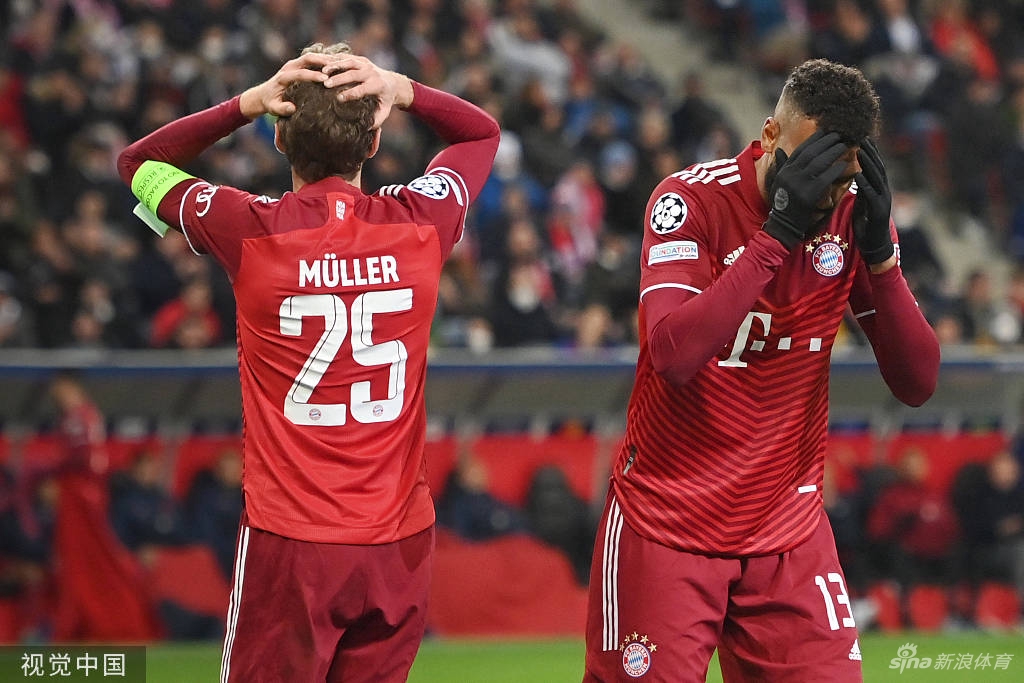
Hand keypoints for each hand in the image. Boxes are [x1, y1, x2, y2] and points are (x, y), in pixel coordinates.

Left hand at [239, 52, 335, 117]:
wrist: (264, 94)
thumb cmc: (270, 103)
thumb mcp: (273, 108)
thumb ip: (281, 109)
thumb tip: (292, 108)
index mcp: (283, 77)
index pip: (300, 73)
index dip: (312, 75)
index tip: (325, 79)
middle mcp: (289, 67)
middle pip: (308, 58)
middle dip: (323, 61)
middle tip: (337, 66)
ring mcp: (294, 64)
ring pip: (312, 57)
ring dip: (326, 59)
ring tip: (341, 64)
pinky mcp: (299, 65)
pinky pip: (313, 60)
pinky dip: (324, 61)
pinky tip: (336, 66)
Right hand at [322, 55, 414, 129]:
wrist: (393, 82)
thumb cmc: (385, 100)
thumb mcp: (384, 111)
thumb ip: (377, 120)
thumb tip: (366, 129)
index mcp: (377, 85)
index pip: (362, 89)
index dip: (350, 93)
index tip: (338, 99)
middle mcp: (372, 72)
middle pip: (353, 74)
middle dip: (339, 79)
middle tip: (326, 85)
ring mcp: (366, 64)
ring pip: (349, 62)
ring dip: (335, 66)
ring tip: (323, 72)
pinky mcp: (360, 59)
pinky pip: (347, 57)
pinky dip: (335, 59)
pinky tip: (324, 63)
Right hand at [763, 131, 849, 249]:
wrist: (783, 225)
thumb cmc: (783, 203)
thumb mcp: (778, 182)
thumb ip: (781, 165)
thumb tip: (778, 149)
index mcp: (784, 171)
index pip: (800, 150)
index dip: (814, 139)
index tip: (825, 131)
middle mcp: (790, 175)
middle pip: (811, 153)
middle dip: (826, 142)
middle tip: (838, 135)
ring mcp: (799, 185)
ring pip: (819, 162)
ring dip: (833, 152)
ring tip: (844, 146)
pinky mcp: (809, 195)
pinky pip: (826, 178)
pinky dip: (836, 169)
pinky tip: (844, 164)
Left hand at [854, 138, 894, 264]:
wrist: (874, 245)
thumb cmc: (866, 223)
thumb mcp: (863, 202)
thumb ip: (862, 189)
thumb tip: (857, 175)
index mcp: (879, 189)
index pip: (876, 167)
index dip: (871, 153)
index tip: (863, 140)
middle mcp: (884, 192)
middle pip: (879, 168)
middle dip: (871, 153)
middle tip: (862, 139)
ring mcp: (883, 201)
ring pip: (877, 179)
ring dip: (869, 164)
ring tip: (859, 152)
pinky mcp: (878, 212)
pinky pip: (871, 196)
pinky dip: (865, 185)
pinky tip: (858, 175)